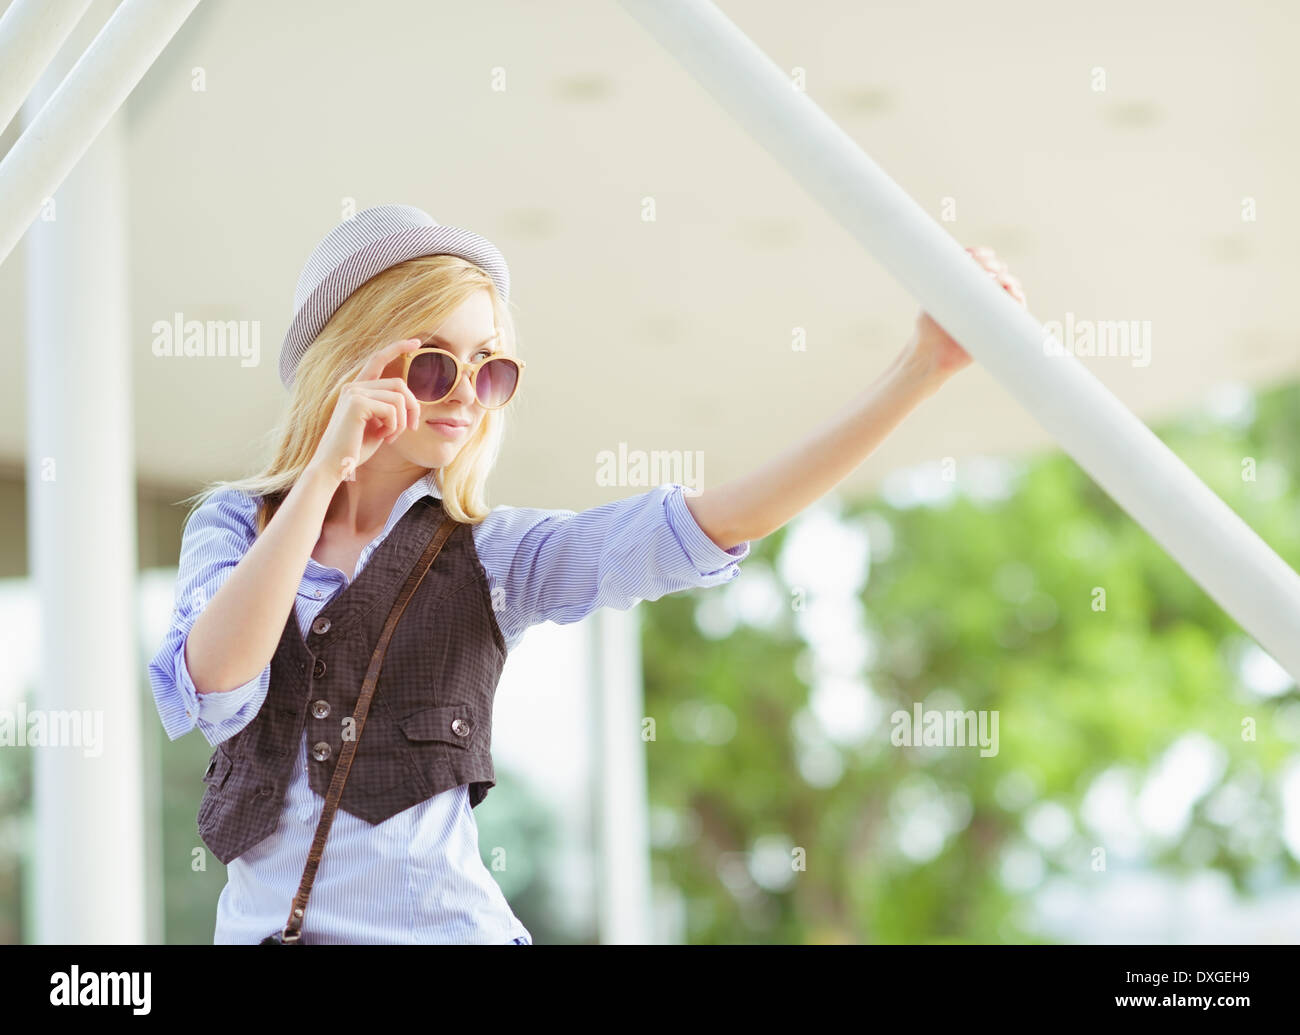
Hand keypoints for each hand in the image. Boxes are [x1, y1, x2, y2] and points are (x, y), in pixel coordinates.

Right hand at [308, 338, 424, 482]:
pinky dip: (395, 426)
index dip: (398, 348)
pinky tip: (384, 438)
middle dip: (413, 407)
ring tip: (391, 437)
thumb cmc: (355, 450)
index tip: (416, 342)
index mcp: (357, 389)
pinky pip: (392, 409)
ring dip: (402, 421)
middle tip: (411, 428)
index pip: (378, 360)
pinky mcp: (357, 404)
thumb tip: (410, 401)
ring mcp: (354, 393)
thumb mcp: (377, 426)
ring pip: (399, 398)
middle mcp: (353, 386)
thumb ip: (389, 410)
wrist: (334, 466)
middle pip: (400, 384)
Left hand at [906, 245, 1026, 378]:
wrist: (932, 354)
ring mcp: (992, 307)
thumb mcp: (932, 299)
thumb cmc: (927, 327)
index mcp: (966, 283)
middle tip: (987, 271)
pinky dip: (1018, 300)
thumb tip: (967, 265)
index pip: (980, 260)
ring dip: (1008, 281)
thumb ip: (945, 282)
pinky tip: (1012, 296)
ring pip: (1011, 287)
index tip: (973, 255)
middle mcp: (981, 293)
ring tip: (1000, 284)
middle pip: (999, 270)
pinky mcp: (1000, 324)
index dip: (981, 254)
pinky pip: (1016, 309)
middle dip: (995, 266)